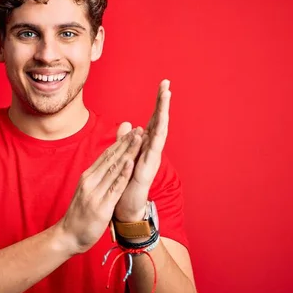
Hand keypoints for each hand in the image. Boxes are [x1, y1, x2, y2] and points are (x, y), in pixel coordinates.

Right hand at [56, 128, 142, 253]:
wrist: (68, 236)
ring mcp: (95, 193)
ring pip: (114, 168)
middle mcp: (90, 181)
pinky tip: (131, 163)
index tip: (132, 131)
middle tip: (139, 129)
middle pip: (111, 158)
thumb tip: (107, 165)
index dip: (120, 142)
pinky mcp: (101, 206)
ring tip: (139, 140)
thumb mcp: (87, 191)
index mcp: (88, 177)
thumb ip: (97, 178)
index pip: (106, 155)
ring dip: (128, 152)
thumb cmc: (79, 215)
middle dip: (126, 143)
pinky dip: (123, 174)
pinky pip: (114, 187)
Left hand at [113, 79, 171, 221]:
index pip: (154, 119)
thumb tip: (128, 124)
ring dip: (162, 117)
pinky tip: (151, 129)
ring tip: (165, 101)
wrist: (126, 207)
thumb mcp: (126, 156)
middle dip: (163, 104)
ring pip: (158, 134)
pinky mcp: (145, 172)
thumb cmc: (127, 183)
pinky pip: (150, 154)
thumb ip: (127, 140)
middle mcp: (151, 150)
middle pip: (159, 123)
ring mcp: (151, 160)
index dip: (158, 103)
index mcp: (146, 145)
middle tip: (167, 86)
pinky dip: (152, 142)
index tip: (163, 85)